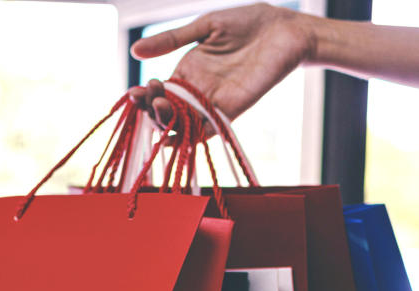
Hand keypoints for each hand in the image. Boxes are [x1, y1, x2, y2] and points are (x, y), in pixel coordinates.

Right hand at [128, 3, 313, 126]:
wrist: (284, 29)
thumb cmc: (247, 23)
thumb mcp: (204, 27)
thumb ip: (172, 39)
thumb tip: (134, 50)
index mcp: (188, 71)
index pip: (159, 92)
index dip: (145, 95)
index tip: (138, 89)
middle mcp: (197, 91)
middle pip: (167, 111)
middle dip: (152, 109)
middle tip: (150, 97)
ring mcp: (213, 102)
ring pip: (183, 123)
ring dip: (167, 122)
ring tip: (160, 107)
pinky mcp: (232, 110)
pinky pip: (208, 130)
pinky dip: (191, 137)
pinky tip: (175, 139)